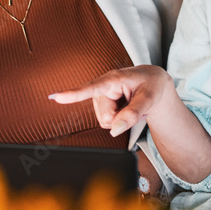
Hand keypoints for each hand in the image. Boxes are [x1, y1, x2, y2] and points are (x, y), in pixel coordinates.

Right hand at [49, 65, 171, 137]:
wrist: (153, 83)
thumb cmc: (151, 85)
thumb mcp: (149, 99)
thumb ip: (132, 114)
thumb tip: (114, 130)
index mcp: (113, 79)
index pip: (92, 88)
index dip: (74, 94)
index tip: (57, 97)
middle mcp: (103, 87)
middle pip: (106, 117)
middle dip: (121, 118)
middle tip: (135, 106)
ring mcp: (101, 97)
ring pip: (105, 122)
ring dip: (121, 118)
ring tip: (131, 104)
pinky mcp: (101, 105)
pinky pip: (107, 123)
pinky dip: (119, 119)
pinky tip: (125, 107)